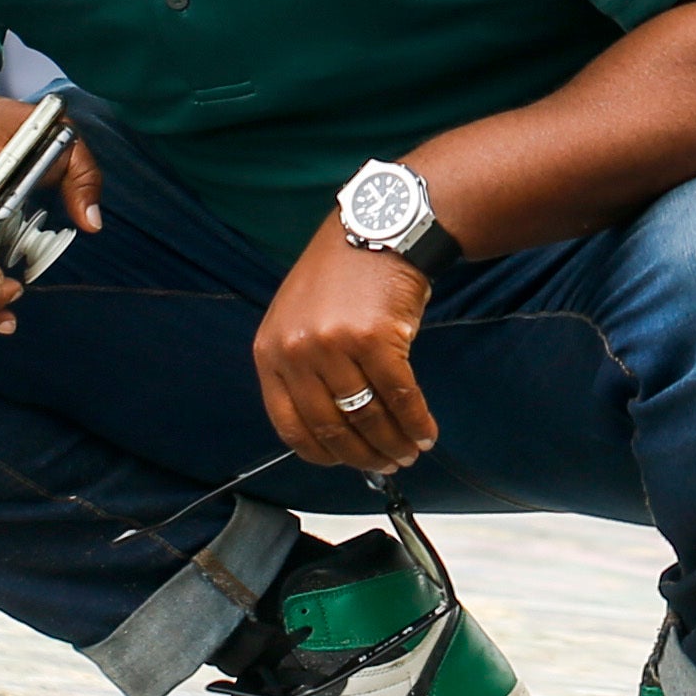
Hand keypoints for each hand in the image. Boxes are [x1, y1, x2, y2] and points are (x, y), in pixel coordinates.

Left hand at [256, 215, 433, 475]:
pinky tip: (426, 432)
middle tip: (387, 466)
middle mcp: (296, 351)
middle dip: (364, 456)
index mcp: (269, 351)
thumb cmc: (339, 277)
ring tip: (410, 452)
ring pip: (368, 417)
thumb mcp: (296, 319)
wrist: (375, 230)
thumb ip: (301, 370)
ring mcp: (334, 345)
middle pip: (332, 428)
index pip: (289, 426)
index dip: (322, 454)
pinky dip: (416, 422)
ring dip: (394, 444)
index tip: (345, 463)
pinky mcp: (375, 339)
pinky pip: (400, 397)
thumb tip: (332, 432)